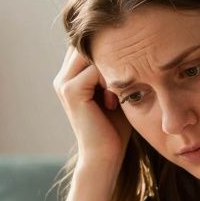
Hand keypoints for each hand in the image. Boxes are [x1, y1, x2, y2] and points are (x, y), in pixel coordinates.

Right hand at [52, 46, 131, 169]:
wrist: (105, 157)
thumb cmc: (116, 127)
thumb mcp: (117, 91)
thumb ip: (117, 69)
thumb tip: (136, 44)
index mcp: (71, 75)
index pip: (91, 44)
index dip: (113, 51)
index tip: (129, 74)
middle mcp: (63, 76)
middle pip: (90, 44)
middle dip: (114, 56)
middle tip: (127, 81)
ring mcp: (64, 82)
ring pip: (94, 53)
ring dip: (113, 68)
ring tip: (119, 94)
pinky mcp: (71, 90)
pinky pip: (96, 68)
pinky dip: (111, 80)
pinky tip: (114, 102)